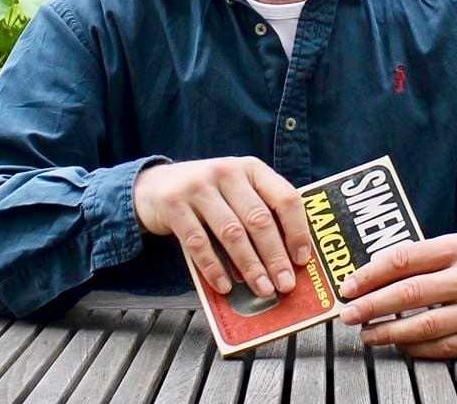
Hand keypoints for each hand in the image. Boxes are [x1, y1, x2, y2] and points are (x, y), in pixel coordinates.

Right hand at [133, 156, 311, 299]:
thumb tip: (288, 259)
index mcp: (251, 168)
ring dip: (250, 266)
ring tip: (262, 289)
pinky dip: (214, 268)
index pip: (284, 197)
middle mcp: (227, 172)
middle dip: (275, 256)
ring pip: (232, 232)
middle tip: (285, 284)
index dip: (297, 230)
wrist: (154, 184)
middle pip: (258, 219)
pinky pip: (198, 243)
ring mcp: (198, 186)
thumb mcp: (236, 191)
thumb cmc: (208, 194)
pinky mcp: (174, 204)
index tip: (302, 259)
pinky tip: (225, 286)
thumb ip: (259, 212)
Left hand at [337, 233, 456, 358]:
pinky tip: (399, 345)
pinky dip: (415, 348)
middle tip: (349, 314)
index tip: (349, 287)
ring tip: (367, 334)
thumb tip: (370, 274)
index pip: (403, 259)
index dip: (371, 274)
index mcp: (455, 248)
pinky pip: (442, 347)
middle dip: (372, 305)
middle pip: (410, 293)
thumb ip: (417, 257)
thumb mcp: (453, 248)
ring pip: (424, 325)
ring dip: (389, 332)